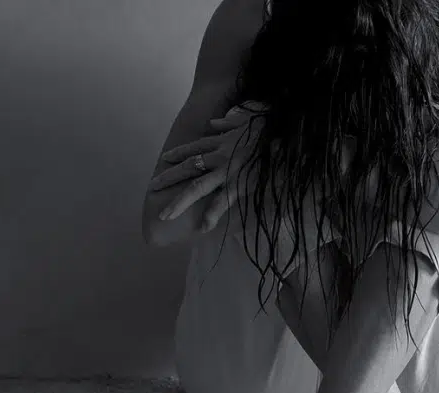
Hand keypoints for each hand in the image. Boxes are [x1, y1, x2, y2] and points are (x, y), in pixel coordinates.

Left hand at [151, 101, 270, 231]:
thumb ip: (228, 122)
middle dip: (169, 178)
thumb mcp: (246, 118)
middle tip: (152, 188)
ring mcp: (227, 170)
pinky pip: (222, 201)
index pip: (194, 147)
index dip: (178, 153)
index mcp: (222, 141)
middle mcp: (219, 155)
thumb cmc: (270, 125)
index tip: (165, 159)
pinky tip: (202, 228)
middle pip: (188, 167)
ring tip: (165, 215)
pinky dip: (211, 215)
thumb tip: (214, 122)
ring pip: (197, 187)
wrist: (287, 132)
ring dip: (180, 201)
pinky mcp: (240, 183)